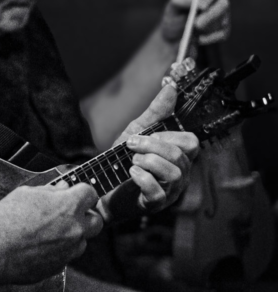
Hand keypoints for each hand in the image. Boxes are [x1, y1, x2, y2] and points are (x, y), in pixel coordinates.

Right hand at [0, 182, 103, 285]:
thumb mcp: (26, 193)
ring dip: (72, 236)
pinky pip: (66, 256)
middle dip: (86, 216)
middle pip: (97, 221)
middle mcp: (75, 229)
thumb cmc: (5, 220)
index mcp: (68, 206)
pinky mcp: (59, 267)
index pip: (90, 193)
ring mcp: (68, 251)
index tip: (74, 193)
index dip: (81, 192)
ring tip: (49, 232)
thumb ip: (50, 191)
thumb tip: (62, 189)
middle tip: (70, 214)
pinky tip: (39, 246)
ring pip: (82, 242)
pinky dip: (58, 251)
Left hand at [112, 82, 198, 214]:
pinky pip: (158, 192)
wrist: (99, 188)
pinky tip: (131, 173)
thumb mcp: (136, 132)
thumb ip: (156, 112)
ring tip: (132, 161)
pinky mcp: (155, 204)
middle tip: (132, 146)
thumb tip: (172, 87)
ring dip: (148, 161)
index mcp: (177, 156)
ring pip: (174, 173)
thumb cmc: (121, 161)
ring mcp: (170, 191)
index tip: (145, 135)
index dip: (168, 135)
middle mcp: (179, 174)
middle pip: (181, 155)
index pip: (191, 142)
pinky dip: (143, 178)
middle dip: (153, 146)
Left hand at [160, 0, 229, 46]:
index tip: (201, 6)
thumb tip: (197, 1)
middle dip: (211, 15)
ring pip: (223, 20)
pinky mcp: (223, 31)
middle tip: (197, 24)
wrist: (175, 39)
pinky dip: (209, 38)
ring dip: (208, 28)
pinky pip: (222, 35)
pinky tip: (199, 40)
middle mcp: (217, 1)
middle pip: (223, 4)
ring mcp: (223, 16)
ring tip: (193, 34)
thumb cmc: (174, 17)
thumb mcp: (173, 8)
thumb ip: (182, 0)